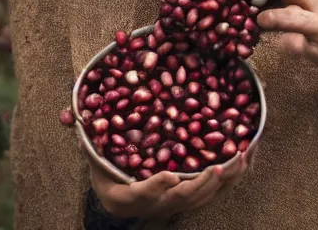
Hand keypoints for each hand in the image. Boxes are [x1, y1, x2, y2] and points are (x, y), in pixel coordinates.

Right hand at [76, 126, 256, 219]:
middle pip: (181, 201)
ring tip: (241, 159)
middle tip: (217, 169)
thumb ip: (86, 134)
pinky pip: (216, 190)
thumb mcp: (93, 155)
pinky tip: (248, 154)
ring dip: (224, 180)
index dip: (154, 188)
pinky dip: (233, 175)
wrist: (119, 195)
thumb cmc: (106, 167)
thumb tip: (69, 112)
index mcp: (125, 196)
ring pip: (204, 197)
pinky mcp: (193, 196)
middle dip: (201, 186)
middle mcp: (153, 205)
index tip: (167, 176)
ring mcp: (174, 203)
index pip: (140, 195)